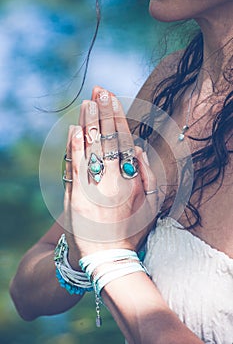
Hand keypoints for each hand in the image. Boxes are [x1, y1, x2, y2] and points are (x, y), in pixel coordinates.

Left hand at [64, 87, 157, 256]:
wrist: (106, 254)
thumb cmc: (131, 229)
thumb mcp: (151, 205)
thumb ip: (148, 174)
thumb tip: (137, 147)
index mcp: (132, 179)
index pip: (123, 140)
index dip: (117, 117)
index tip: (113, 97)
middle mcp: (113, 179)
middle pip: (107, 139)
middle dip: (103, 112)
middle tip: (100, 89)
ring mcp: (93, 187)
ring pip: (91, 148)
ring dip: (88, 123)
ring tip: (87, 102)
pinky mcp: (76, 196)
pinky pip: (75, 167)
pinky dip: (74, 147)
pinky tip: (73, 129)